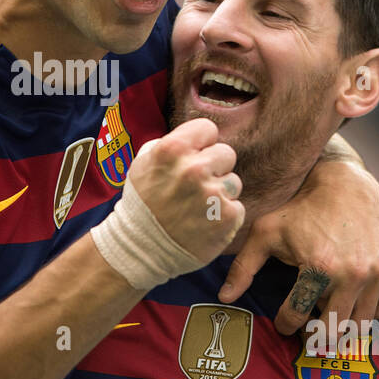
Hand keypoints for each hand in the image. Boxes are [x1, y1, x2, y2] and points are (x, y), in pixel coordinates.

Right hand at [127, 118, 244, 267]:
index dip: (201, 144)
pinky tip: (205, 222)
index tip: (194, 157)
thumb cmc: (142, 204)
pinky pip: (236, 206)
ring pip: (234, 181)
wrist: (142, 249)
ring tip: (198, 207)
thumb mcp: (143, 163)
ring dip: (220, 192)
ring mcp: (213, 194)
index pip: (208, 129)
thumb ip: (171, 144)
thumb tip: (197, 138)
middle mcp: (194, 169)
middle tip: (195, 187)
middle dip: (214, 168)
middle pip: (226, 153)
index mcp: (172, 150)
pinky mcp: (227, 217)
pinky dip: (224, 215)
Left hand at [219, 160, 378, 333]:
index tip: (283, 323)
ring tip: (325, 314)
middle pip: (332, 331)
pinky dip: (364, 314)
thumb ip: (243, 268)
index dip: (285, 324)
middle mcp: (353, 276)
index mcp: (320, 269)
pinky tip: (347, 303)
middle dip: (315, 335)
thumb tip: (224, 298)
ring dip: (340, 326)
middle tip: (306, 329)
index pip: (298, 318)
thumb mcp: (266, 233)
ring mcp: (378, 275)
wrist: (347, 186)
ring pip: (359, 327)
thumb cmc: (301, 210)